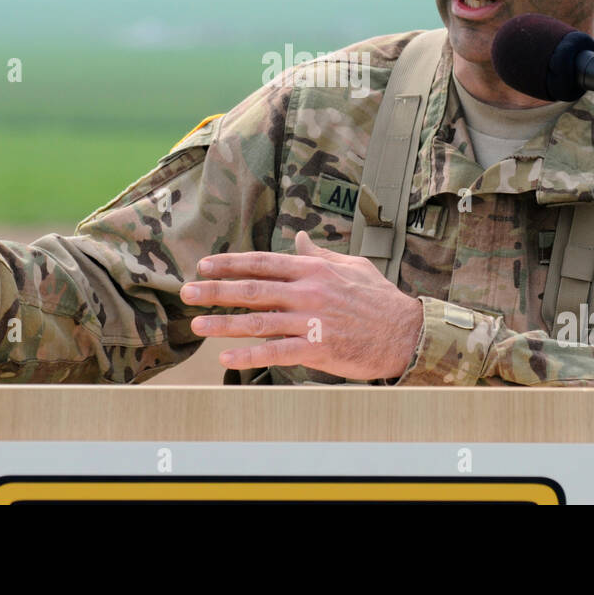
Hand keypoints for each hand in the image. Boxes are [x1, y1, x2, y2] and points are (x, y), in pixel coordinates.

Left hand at [181, 231, 424, 379]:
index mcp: (313, 270)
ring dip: (224, 323)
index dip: (230, 263)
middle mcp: (308, 292)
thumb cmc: (379, 298)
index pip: (263, 263)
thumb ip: (319, 254)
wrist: (406, 333)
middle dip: (216, 291)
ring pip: (258, 321)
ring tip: (197, 325)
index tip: (204, 265)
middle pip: (252, 290)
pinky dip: (250, 354)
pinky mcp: (317, 348)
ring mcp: (312, 321)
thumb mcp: (351, 267)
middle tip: (187, 292)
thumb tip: (300, 237)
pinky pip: (277, 352)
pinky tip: (227, 357)